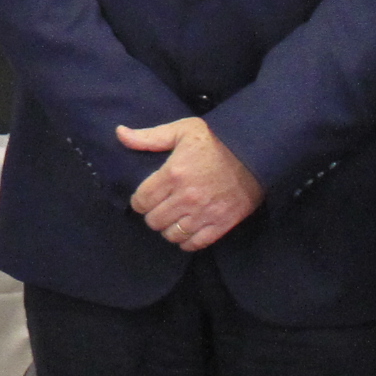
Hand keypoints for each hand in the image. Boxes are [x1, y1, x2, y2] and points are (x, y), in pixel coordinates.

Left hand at [119, 117, 261, 250]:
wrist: (255, 152)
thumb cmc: (216, 140)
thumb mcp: (182, 131)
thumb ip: (148, 137)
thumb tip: (120, 133)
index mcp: (173, 174)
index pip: (141, 201)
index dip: (139, 201)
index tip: (145, 197)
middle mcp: (186, 198)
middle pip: (154, 220)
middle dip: (152, 214)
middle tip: (160, 206)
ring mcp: (204, 213)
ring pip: (171, 235)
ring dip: (168, 228)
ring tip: (173, 218)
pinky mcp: (221, 224)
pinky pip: (195, 243)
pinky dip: (187, 241)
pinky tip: (187, 230)